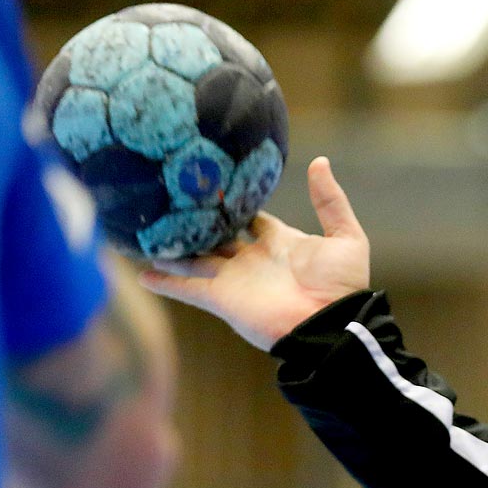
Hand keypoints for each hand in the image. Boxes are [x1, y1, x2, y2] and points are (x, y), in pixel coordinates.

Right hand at [137, 156, 368, 350]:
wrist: (330, 325)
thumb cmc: (341, 286)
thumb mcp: (346, 237)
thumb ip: (330, 201)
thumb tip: (319, 162)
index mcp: (279, 242)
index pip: (250, 217)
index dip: (234, 202)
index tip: (212, 183)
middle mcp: (252, 258)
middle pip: (217, 235)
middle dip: (197, 221)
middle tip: (171, 199)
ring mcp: (234, 278)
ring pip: (196, 258)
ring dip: (173, 247)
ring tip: (146, 230)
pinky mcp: (222, 298)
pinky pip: (187, 288)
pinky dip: (165, 282)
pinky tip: (141, 273)